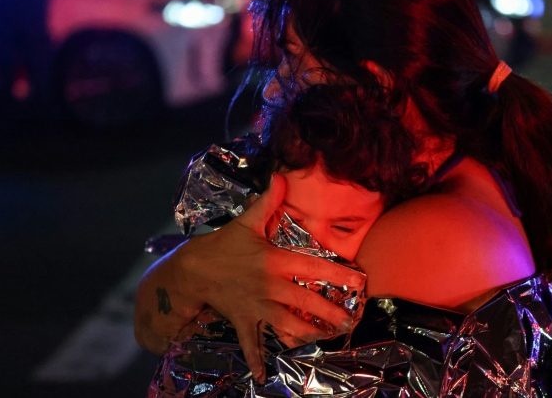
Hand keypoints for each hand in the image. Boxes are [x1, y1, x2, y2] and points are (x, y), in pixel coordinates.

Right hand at [172, 174, 363, 380]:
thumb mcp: (245, 222)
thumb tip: (281, 176)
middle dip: (332, 314)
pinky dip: (257, 360)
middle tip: (351, 321)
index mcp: (276, 261)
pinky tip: (264, 376)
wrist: (192, 269)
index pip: (314, 268)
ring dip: (309, 335)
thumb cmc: (222, 245)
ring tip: (328, 338)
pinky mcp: (245, 320)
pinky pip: (251, 344)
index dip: (339, 275)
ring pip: (289, 326)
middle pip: (308, 303)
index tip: (359, 282)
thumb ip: (267, 201)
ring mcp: (258, 307)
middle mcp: (271, 287)